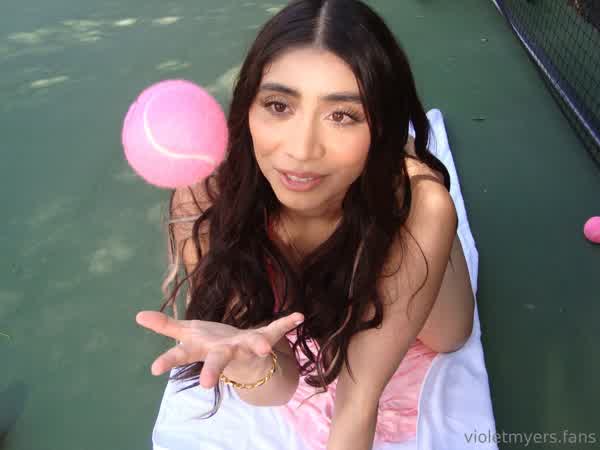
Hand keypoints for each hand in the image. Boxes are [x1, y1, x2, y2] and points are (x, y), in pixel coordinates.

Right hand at [135, 310, 303, 387]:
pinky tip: (298, 317)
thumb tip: (137, 314)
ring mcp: (245, 346)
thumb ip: (165, 326)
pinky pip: (275, 330)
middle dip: (212, 371)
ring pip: (250, 344)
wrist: (241, 359)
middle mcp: (224, 351)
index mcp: (203, 349)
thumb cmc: (212, 345)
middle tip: (205, 386)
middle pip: (216, 360)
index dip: (169, 361)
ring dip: (257, 345)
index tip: (154, 369)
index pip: (182, 356)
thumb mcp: (187, 335)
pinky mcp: (263, 338)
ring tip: (264, 348)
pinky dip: (287, 323)